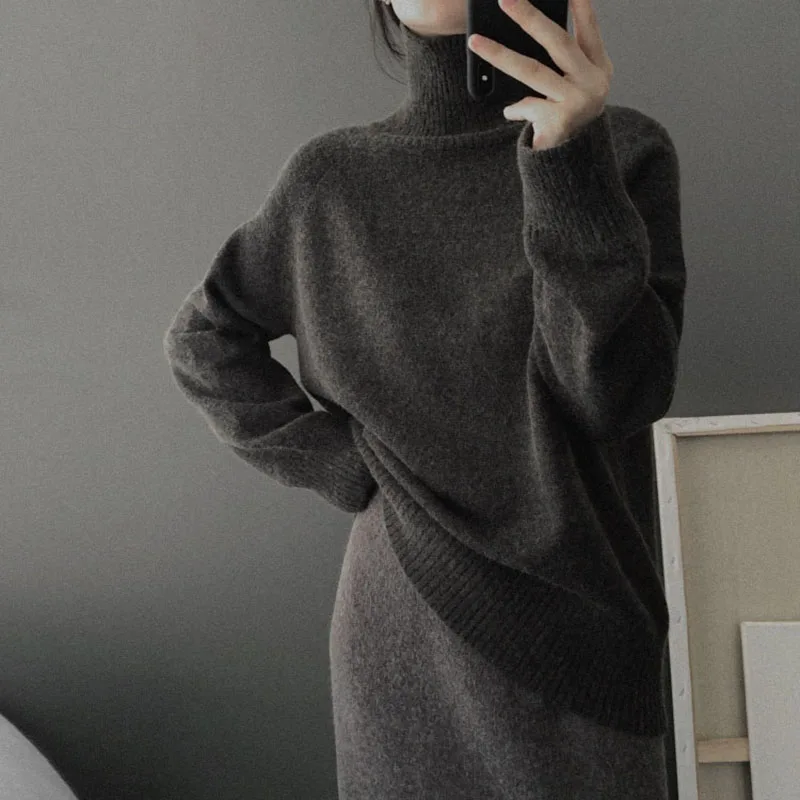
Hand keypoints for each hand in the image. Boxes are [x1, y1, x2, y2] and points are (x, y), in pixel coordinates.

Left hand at [467, 0, 613, 150]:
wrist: (572, 162)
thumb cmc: (569, 118)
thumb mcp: (572, 87)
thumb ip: (560, 64)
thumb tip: (529, 30)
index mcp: (599, 68)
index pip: (589, 30)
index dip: (580, 7)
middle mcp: (593, 81)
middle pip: (558, 41)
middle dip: (529, 17)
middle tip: (505, 0)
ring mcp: (579, 100)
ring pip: (532, 70)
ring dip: (500, 54)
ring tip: (475, 42)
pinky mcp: (560, 120)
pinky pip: (527, 105)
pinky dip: (516, 109)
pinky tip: (510, 112)